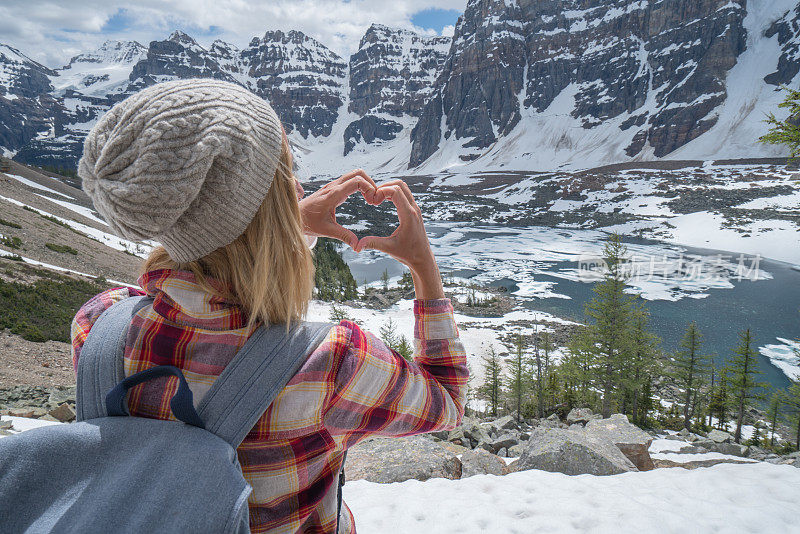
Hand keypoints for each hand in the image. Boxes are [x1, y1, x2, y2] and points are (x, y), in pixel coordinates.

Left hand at [299, 169, 378, 248]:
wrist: (295, 216)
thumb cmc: (308, 222)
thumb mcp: (326, 230)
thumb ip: (343, 236)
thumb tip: (357, 246)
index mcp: (333, 194)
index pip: (356, 181)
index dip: (369, 189)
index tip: (372, 202)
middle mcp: (333, 186)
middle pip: (358, 173)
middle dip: (371, 184)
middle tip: (374, 199)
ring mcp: (333, 186)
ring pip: (354, 175)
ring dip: (366, 184)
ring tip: (370, 199)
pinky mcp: (333, 188)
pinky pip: (350, 180)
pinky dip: (360, 185)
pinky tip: (363, 198)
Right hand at [356, 180, 443, 298]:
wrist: (423, 258)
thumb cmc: (408, 254)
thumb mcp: (389, 248)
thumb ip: (373, 244)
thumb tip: (356, 246)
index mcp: (408, 215)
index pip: (395, 191)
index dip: (381, 191)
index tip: (373, 202)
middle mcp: (414, 209)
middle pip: (400, 184)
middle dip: (384, 186)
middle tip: (374, 198)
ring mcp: (415, 209)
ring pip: (404, 187)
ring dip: (389, 188)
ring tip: (378, 199)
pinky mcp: (415, 211)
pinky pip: (405, 194)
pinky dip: (394, 193)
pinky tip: (384, 201)